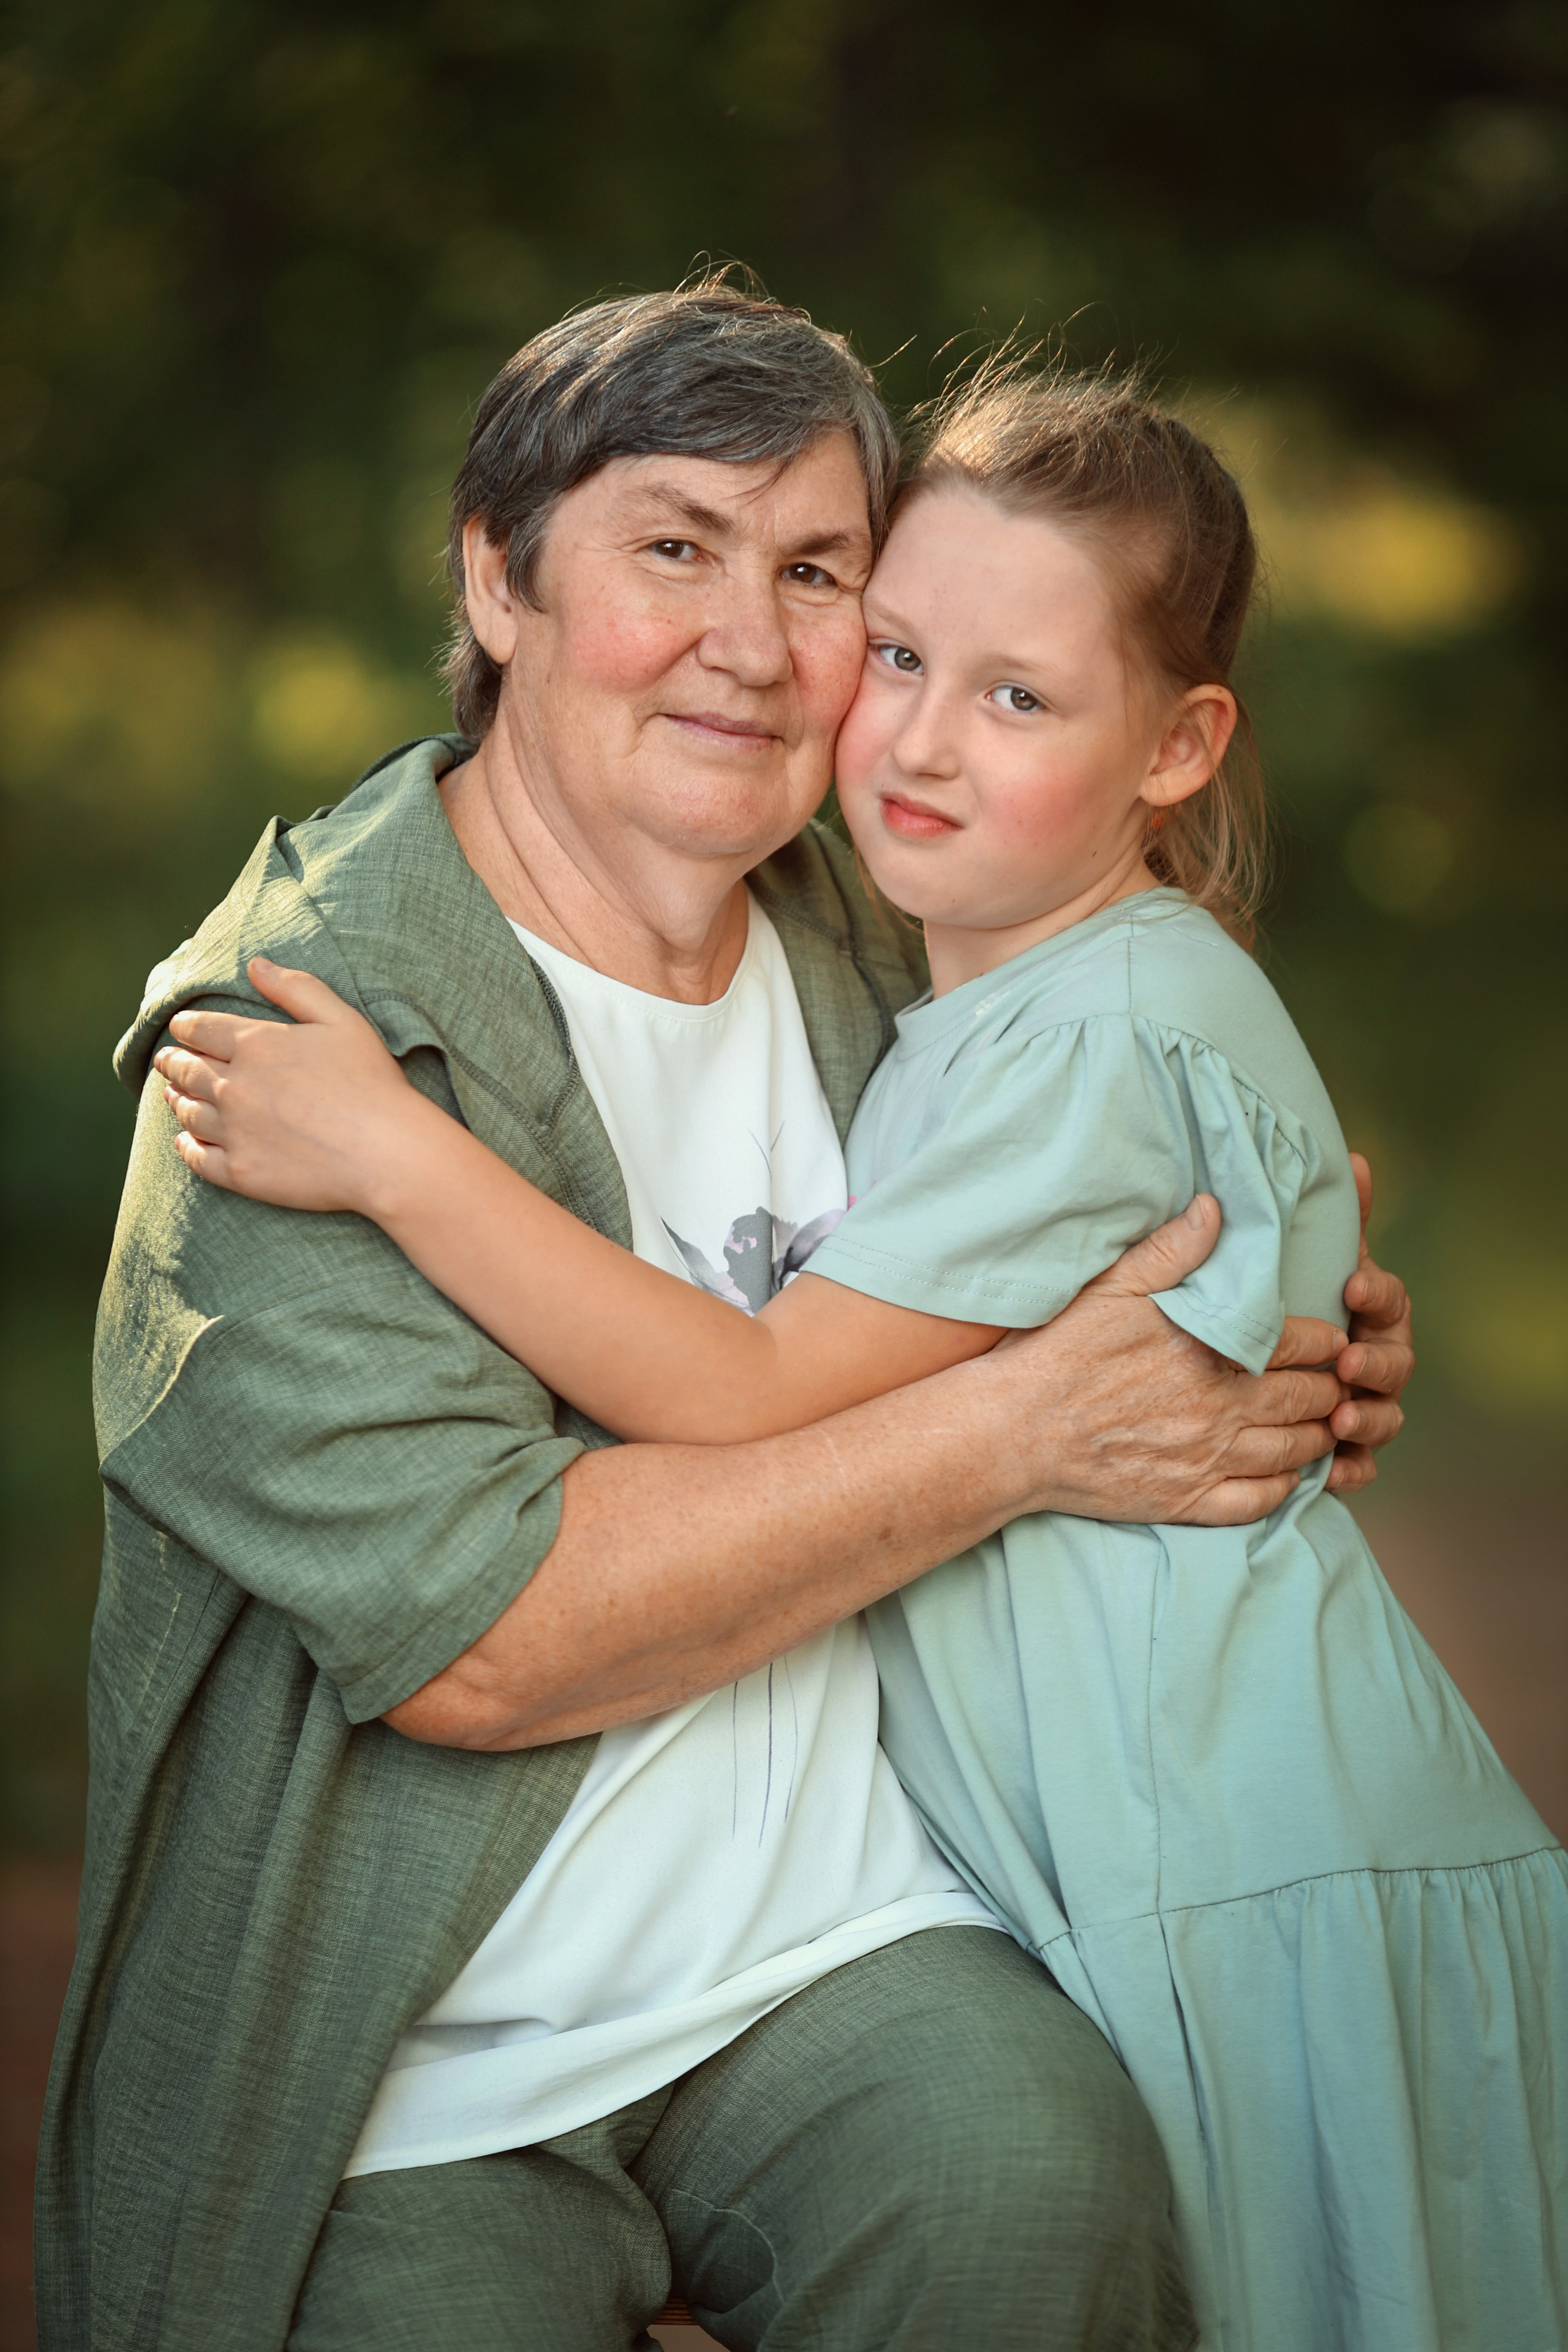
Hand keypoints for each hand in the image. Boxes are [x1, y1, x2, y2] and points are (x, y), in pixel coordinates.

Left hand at [152, 959, 435, 1214]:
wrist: (385, 1153)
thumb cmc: (371, 1082)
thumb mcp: (340, 1019)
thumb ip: (295, 988)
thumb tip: (255, 964)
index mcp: (255, 1045)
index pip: (201, 1030)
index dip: (185, 1027)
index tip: (179, 1028)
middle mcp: (234, 1087)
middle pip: (186, 1070)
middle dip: (172, 1061)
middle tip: (165, 1060)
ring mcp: (233, 1132)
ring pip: (188, 1113)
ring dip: (176, 1100)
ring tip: (172, 1096)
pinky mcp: (240, 1172)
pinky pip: (197, 1158)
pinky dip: (185, 1147)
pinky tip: (185, 1141)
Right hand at [985, 1195, 1348, 1527]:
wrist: (1012, 1433)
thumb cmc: (1058, 1353)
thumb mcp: (1111, 1287)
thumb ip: (1171, 1249)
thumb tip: (1217, 1209)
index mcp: (1209, 1353)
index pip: (1297, 1344)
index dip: (1325, 1339)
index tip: (1332, 1337)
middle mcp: (1218, 1410)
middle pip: (1306, 1399)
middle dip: (1331, 1386)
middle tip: (1340, 1379)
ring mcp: (1205, 1461)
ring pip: (1293, 1452)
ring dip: (1319, 1435)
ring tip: (1325, 1422)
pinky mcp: (1186, 1502)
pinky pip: (1258, 1502)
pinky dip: (1285, 1489)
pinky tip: (1288, 1474)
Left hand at [1321, 1153, 1412, 1493]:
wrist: (1250, 1367)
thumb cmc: (1288, 1303)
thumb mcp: (1304, 1259)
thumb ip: (1333, 1217)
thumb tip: (1355, 1159)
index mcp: (1370, 1312)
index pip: (1388, 1299)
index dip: (1377, 1292)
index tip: (1352, 1285)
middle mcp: (1376, 1357)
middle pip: (1397, 1362)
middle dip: (1376, 1362)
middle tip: (1348, 1361)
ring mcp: (1366, 1403)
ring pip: (1384, 1415)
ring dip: (1368, 1417)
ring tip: (1340, 1418)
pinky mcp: (1347, 1449)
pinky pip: (1359, 1466)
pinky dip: (1350, 1470)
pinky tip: (1330, 1472)